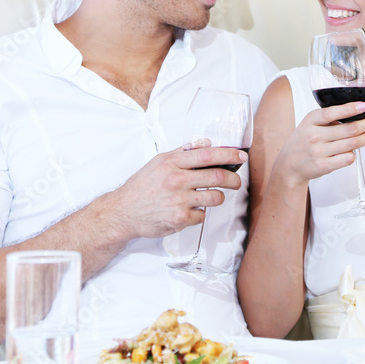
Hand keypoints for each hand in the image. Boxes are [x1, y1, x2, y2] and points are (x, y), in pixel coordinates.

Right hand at [107, 144, 247, 239]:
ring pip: (215, 197)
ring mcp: (179, 201)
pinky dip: (199, 213)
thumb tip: (207, 144)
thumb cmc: (142, 187)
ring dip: (217, 197)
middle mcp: (176, 180)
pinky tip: (188, 210)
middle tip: (236, 181)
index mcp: (171, 163)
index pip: (207, 155)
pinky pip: (202, 215)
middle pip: (217, 176)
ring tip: (210, 196)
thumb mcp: (158, 162)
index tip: (241, 156)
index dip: (228, 154)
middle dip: (233, 179)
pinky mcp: (180, 219)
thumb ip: (183, 152)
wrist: (123, 212)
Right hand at [272, 103, 364, 185]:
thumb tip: (355, 114)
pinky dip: (354, 154)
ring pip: (352, 144)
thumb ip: (327, 119)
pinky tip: (354, 150)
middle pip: (349, 129)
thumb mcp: (308, 124)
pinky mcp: (324, 166)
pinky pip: (348, 158)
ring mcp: (319, 152)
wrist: (288, 165)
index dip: (351, 108)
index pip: (332, 112)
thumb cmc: (302, 142)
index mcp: (310, 121)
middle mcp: (314, 135)